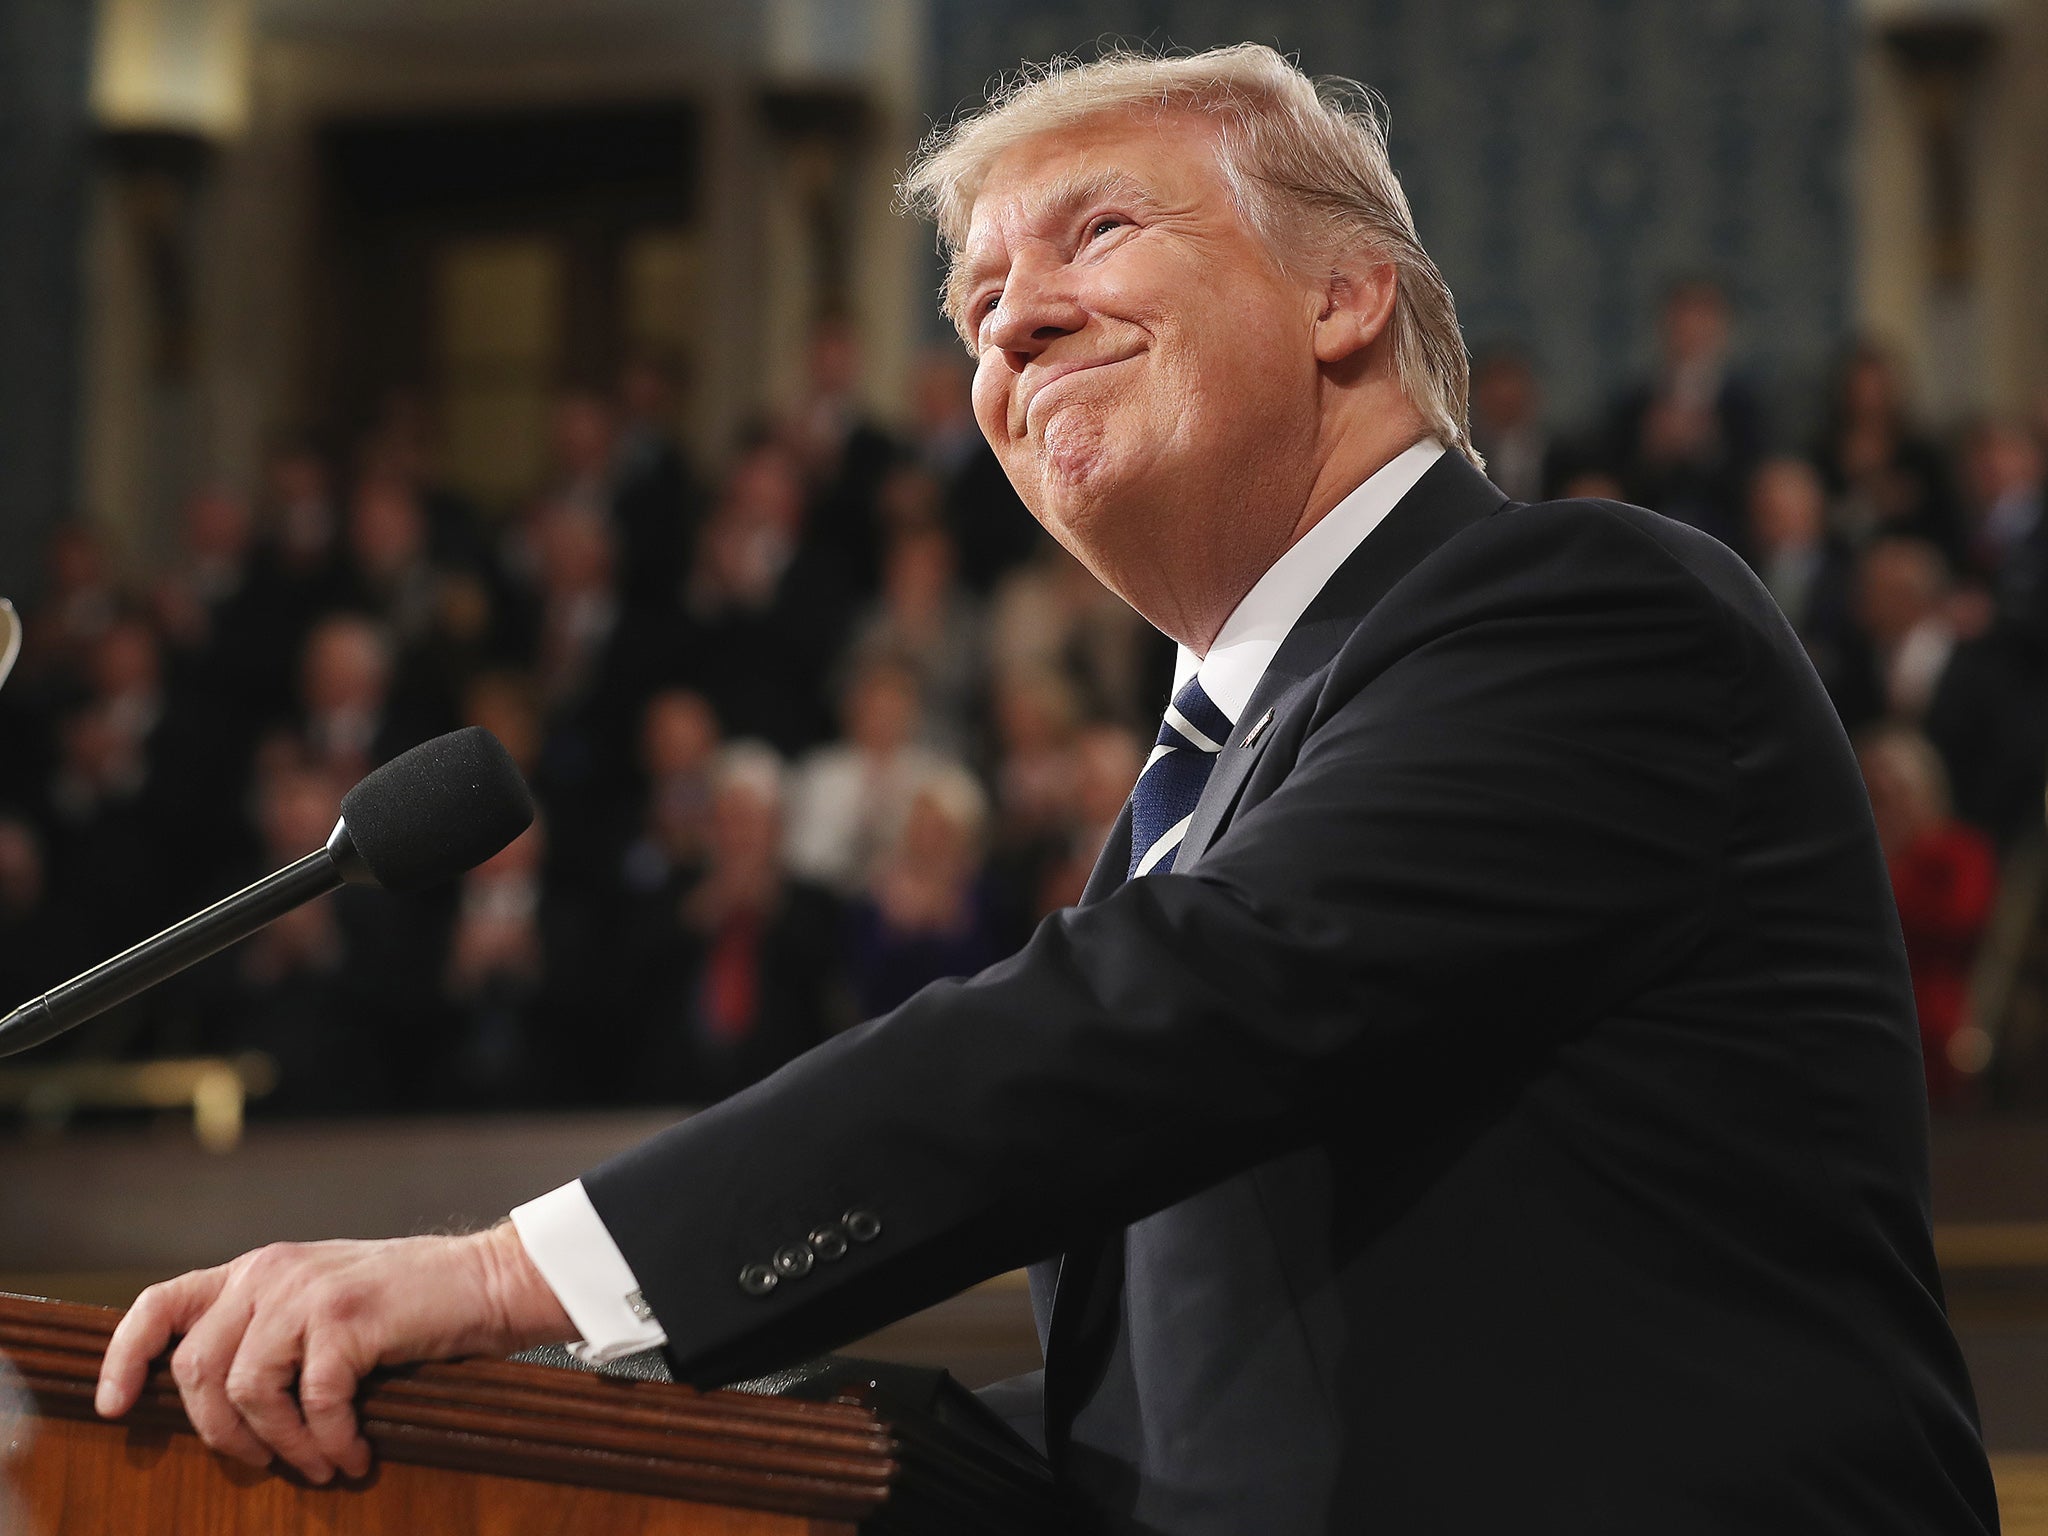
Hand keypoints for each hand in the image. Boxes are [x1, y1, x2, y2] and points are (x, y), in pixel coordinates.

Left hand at [94, 1224, 573, 1482]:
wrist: (486, 1281)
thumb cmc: (409, 1303)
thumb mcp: (322, 1299)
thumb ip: (268, 1325)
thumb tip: (214, 1400)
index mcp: (258, 1269)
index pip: (161, 1302)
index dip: (124, 1356)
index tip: (115, 1407)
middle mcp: (272, 1274)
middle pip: (196, 1368)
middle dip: (222, 1433)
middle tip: (265, 1462)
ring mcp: (308, 1293)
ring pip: (249, 1392)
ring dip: (282, 1446)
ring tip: (319, 1464)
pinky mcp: (347, 1319)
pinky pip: (313, 1402)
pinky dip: (330, 1441)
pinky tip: (354, 1454)